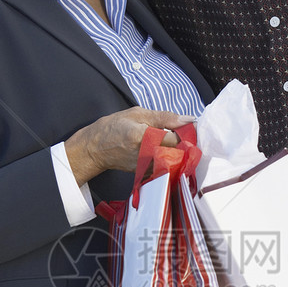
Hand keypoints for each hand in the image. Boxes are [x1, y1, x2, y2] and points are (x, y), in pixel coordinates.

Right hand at [64, 107, 192, 183]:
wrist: (96, 149)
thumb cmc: (114, 127)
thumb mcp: (137, 114)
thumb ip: (165, 117)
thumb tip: (188, 119)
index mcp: (144, 137)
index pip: (177, 139)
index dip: (188, 133)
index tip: (191, 127)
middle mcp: (146, 155)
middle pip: (179, 153)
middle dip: (186, 143)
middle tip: (185, 133)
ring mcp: (147, 167)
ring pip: (174, 161)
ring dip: (179, 151)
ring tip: (173, 141)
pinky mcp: (147, 173)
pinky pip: (166, 166)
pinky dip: (171, 158)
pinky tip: (166, 149)